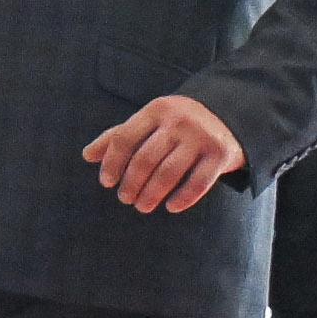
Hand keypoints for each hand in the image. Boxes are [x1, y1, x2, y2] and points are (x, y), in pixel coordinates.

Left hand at [82, 93, 248, 216]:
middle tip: (125, 198)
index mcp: (156, 110)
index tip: (107, 182)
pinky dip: (182, 198)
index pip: (124, 138)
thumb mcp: (150, 121)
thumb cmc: (178, 123)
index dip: (111, 163)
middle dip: (131, 183)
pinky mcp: (221, 154)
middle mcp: (179, 122)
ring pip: (169, 173)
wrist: (229, 114)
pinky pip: (198, 183)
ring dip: (151, 194)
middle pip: (145, 159)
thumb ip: (119, 135)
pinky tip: (171, 207)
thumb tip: (87, 155)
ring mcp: (201, 137)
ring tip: (142, 206)